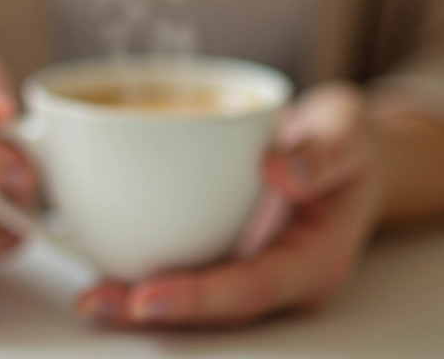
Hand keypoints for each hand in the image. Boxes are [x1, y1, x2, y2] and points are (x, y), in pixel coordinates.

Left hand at [76, 83, 387, 326]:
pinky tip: (101, 260)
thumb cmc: (353, 144)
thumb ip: (325, 153)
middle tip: (99, 300)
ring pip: (196, 297)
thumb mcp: (351, 133)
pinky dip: (145, 269)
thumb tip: (281, 172)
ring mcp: (254, 267)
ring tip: (90, 296)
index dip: (200, 298)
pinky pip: (189, 268)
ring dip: (140, 299)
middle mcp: (280, 274)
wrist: (349, 149)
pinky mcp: (230, 252)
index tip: (149, 296)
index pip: (254, 288)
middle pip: (216, 307)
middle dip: (156, 310)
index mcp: (315, 259)